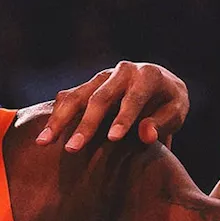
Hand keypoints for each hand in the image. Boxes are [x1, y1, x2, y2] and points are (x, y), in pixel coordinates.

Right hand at [35, 61, 188, 151]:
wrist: (159, 87)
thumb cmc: (169, 105)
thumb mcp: (176, 113)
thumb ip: (162, 124)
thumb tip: (146, 135)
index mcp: (148, 76)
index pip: (133, 97)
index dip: (124, 117)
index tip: (113, 139)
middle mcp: (122, 71)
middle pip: (100, 97)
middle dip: (86, 124)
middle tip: (73, 149)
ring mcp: (102, 77)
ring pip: (77, 96)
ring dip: (59, 119)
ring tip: (43, 142)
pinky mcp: (88, 85)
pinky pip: (68, 97)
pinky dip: (55, 115)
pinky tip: (43, 135)